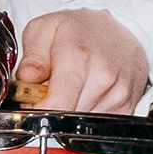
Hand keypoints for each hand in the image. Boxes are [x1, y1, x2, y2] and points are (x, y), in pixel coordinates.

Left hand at [17, 9, 149, 114]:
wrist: (126, 29)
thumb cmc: (84, 28)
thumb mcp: (46, 28)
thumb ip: (32, 57)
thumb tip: (26, 80)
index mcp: (79, 59)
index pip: (56, 106)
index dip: (36, 111)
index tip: (31, 103)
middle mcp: (102, 81)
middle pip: (63, 118)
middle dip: (50, 108)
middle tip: (50, 88)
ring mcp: (117, 98)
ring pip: (78, 125)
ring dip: (68, 111)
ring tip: (72, 87)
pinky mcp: (126, 111)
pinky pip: (94, 125)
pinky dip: (84, 114)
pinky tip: (86, 93)